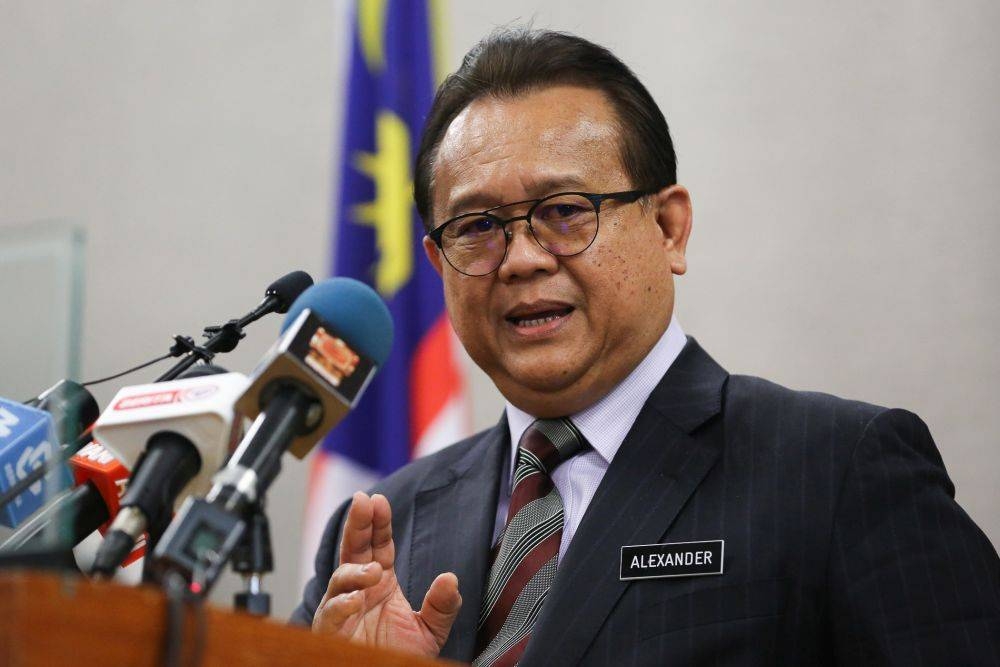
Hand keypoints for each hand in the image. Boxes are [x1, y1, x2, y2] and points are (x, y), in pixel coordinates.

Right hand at [312, 492, 461, 656]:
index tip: (379, 501)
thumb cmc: (400, 657)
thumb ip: (443, 606)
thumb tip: (451, 578)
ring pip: (339, 579)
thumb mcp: (430, 631)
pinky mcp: (332, 633)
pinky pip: (331, 614)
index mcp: (380, 583)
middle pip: (354, 549)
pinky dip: (342, 604)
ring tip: (374, 572)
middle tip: (363, 501)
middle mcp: (358, 590)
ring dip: (356, 571)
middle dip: (357, 524)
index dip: (378, 523)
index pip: (378, 545)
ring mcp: (342, 610)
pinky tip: (357, 599)